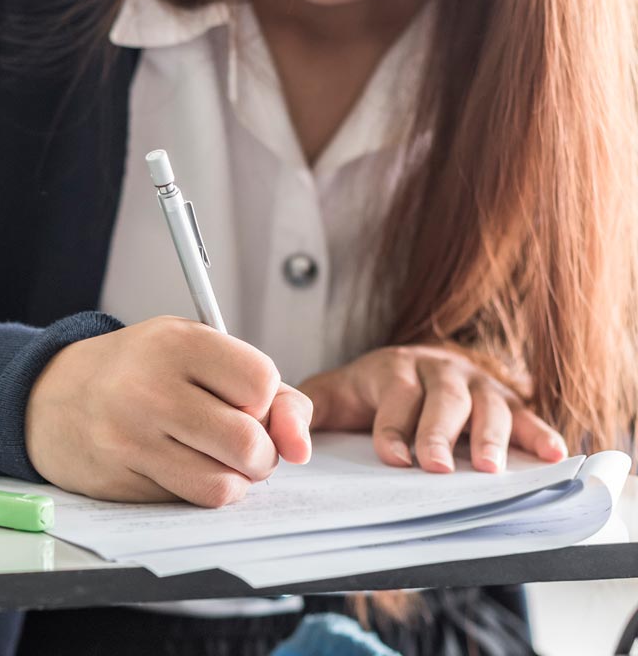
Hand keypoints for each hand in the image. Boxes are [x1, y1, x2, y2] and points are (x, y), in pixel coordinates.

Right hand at [25, 316, 311, 507]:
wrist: (51, 396)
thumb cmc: (136, 371)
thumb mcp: (197, 352)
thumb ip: (267, 391)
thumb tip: (299, 444)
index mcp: (177, 343)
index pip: (262, 383)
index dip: (264, 401)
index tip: (244, 400)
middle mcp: (150, 387)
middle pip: (248, 443)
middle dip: (260, 454)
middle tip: (241, 443)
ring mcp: (130, 437)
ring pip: (224, 484)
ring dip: (234, 480)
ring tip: (215, 458)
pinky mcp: (120, 477)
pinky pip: (189, 501)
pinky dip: (200, 491)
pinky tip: (182, 468)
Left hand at [299, 345, 567, 472]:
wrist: (400, 369)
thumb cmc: (361, 393)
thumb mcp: (328, 397)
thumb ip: (302, 413)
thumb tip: (287, 442)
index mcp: (393, 368)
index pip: (396, 395)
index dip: (394, 427)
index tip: (393, 458)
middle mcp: (438, 371)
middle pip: (444, 400)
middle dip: (439, 434)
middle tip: (435, 468)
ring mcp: (476, 383)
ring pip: (487, 406)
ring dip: (491, 437)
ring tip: (490, 469)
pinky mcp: (505, 400)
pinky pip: (526, 415)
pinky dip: (539, 434)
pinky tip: (552, 455)